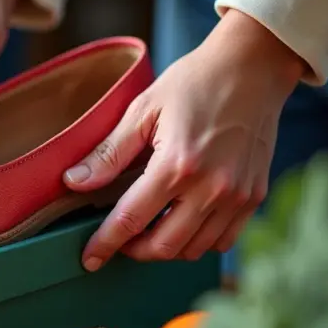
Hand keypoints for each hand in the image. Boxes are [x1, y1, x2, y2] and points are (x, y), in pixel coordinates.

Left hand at [64, 10, 308, 269]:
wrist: (253, 67)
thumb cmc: (194, 83)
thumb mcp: (143, 109)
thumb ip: (109, 153)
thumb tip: (73, 183)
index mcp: (177, 164)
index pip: (131, 220)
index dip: (105, 244)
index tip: (89, 259)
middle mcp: (211, 187)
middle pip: (163, 246)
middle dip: (133, 250)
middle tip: (118, 238)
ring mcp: (237, 196)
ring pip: (194, 250)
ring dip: (165, 248)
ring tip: (147, 229)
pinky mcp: (254, 197)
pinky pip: (223, 241)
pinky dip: (197, 242)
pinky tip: (180, 223)